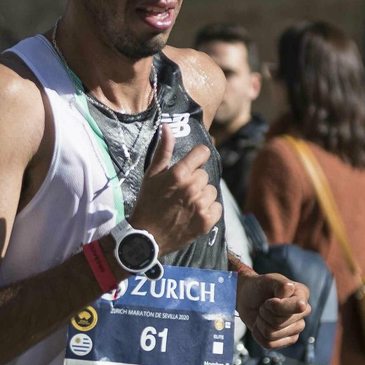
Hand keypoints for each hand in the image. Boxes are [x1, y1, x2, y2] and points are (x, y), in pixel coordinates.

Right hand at [127, 126, 220, 254]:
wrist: (147, 237)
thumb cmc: (147, 203)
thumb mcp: (151, 175)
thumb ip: (163, 151)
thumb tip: (168, 127)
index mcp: (178, 174)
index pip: (202, 152)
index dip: (197, 157)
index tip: (191, 165)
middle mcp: (191, 187)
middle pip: (204, 174)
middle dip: (194, 180)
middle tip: (179, 192)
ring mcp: (200, 205)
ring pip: (211, 190)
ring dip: (202, 195)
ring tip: (186, 204)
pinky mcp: (207, 221)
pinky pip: (217, 206)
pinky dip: (208, 210)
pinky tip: (194, 214)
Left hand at [237, 272, 311, 349]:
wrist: (248, 298)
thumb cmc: (260, 287)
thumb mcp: (269, 280)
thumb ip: (280, 283)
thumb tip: (289, 290)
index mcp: (302, 295)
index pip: (297, 307)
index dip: (276, 306)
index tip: (269, 300)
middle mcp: (303, 312)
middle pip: (279, 323)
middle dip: (265, 314)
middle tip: (263, 306)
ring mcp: (296, 328)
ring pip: (272, 334)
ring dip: (260, 323)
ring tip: (262, 315)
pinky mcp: (287, 340)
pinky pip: (269, 344)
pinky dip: (258, 334)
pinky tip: (260, 325)